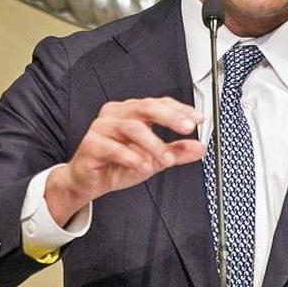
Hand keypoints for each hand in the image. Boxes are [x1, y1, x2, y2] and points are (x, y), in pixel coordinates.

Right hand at [46, 97, 204, 225]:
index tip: (197, 119)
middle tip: (187, 128)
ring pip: (132, 127)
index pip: (158, 103)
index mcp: (131, 112)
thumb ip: (175, 152)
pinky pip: (113, 147)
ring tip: (166, 160)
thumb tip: (199, 148)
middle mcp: (117, 114)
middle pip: (146, 108)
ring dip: (153, 144)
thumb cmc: (117, 165)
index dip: (179, 109)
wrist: (88, 182)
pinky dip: (131, 157)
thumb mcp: (153, 159)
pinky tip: (143, 165)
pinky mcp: (91, 144)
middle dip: (170, 117)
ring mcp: (102, 127)